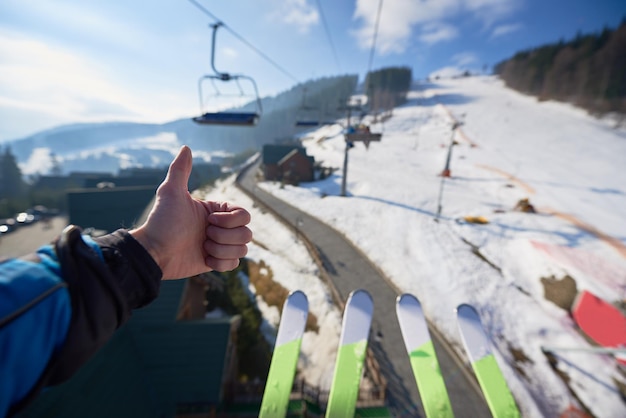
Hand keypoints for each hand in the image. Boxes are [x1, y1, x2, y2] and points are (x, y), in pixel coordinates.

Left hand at [130, 146, 251, 279]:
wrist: (153, 252)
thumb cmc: (161, 222)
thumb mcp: (171, 193)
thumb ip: (180, 170)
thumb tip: (186, 147)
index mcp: (216, 211)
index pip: (244, 215)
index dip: (231, 220)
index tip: (209, 220)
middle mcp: (220, 227)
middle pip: (247, 233)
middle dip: (226, 236)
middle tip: (204, 236)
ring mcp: (219, 245)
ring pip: (242, 249)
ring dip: (223, 250)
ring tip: (203, 247)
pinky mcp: (215, 262)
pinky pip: (234, 264)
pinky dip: (221, 263)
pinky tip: (204, 259)